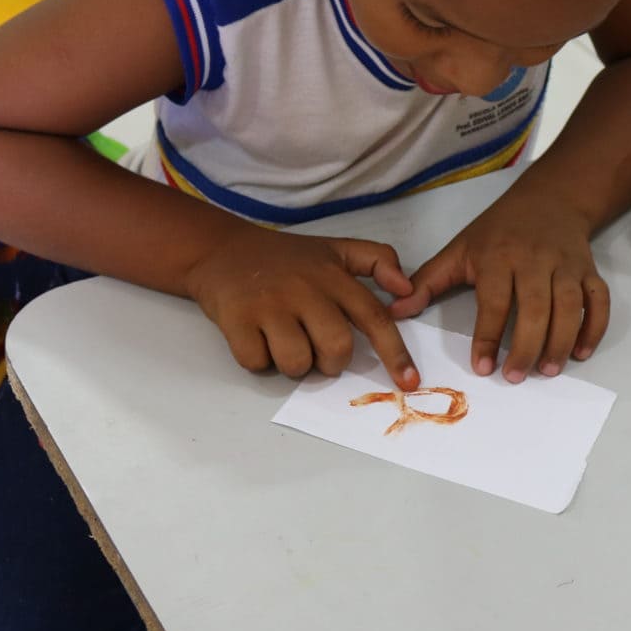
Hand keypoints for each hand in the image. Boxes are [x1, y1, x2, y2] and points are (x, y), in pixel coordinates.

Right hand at [183, 224, 418, 386]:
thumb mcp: (336, 249)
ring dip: (294, 365)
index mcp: (333, 276)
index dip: (395, 353)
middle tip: (316, 350)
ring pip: (297, 362)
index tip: (409, 381)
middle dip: (331, 363)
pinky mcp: (236, 318)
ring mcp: (269, 304)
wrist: (221, 249)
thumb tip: (408, 289)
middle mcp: (304, 289)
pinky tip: (256, 337)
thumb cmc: (286, 258)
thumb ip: (378, 260)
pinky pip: (258, 363)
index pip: (373, 317)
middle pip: (336, 348)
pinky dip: (259, 360)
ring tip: (284, 342)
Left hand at [391, 191, 608, 381]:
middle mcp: (534, 260)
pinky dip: (594, 328)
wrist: (549, 199)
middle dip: (527, 346)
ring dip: (561, 341)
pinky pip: (598, 300)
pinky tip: (580, 353)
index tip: (483, 367)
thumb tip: (395, 312)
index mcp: (498, 256)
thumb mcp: (460, 248)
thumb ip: (428, 281)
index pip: (495, 301)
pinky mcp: (589, 270)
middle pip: (536, 307)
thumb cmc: (499, 230)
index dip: (488, 336)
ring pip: (570, 306)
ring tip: (548, 370)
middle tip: (516, 377)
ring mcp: (566, 265)